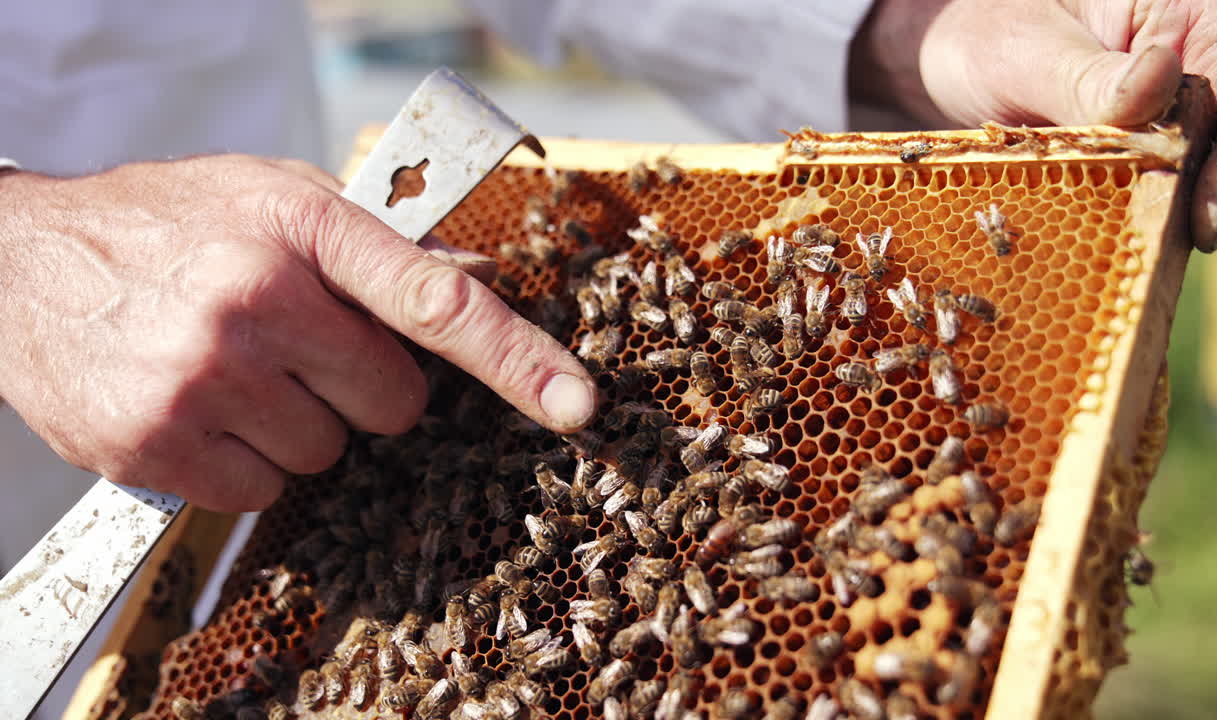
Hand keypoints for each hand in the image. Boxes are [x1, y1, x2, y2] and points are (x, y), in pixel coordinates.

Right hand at [0, 155, 596, 510]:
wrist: (23, 262)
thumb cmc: (168, 222)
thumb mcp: (274, 198)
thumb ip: (374, 243)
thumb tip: (471, 287)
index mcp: (303, 230)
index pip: (434, 302)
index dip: (516, 358)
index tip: (574, 403)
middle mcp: (257, 301)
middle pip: (393, 404)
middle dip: (363, 389)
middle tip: (302, 348)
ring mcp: (205, 377)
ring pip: (328, 453)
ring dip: (300, 424)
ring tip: (237, 370)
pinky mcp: (159, 442)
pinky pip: (263, 490)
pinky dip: (246, 461)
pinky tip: (202, 406)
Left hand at [851, 0, 1216, 251]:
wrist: (942, 59)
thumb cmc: (988, 31)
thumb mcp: (1027, 48)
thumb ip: (1088, 75)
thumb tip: (1158, 82)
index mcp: (1193, 16)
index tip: (1213, 204)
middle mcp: (1198, 69)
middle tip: (1186, 240)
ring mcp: (1168, 122)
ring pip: (1202, 179)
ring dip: (1176, 218)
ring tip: (1142, 256)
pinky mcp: (1136, 165)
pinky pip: (1152, 201)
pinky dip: (1136, 228)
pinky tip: (1110, 256)